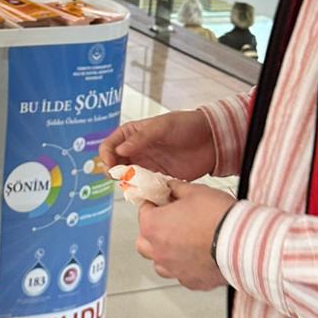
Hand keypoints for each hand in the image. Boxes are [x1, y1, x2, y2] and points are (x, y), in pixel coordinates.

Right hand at [100, 109, 215, 180]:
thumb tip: (120, 150)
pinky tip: (144, 190)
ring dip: (126, 182)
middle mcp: (136, 150)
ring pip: (127, 177)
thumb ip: (141, 138)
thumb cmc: (187, 126)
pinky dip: (141, 190)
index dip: (106, 155)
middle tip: (118, 177)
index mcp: (132, 134)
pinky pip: (143, 187)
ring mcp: (146, 165)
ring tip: (132, 184)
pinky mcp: (157, 179)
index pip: (110, 145)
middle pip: (114, 164)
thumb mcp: (162, 126)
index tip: (110, 163)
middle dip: (112, 172)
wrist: (211, 140)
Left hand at [136, 184, 235, 289]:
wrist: (242, 241)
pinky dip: (185, 266)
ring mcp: (174, 269)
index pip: (143, 212)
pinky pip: (180, 274)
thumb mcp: (196, 192)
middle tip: (168, 221)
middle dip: (152, 231)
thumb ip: (178, 189)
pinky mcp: (191, 281)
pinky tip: (197, 256)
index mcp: (154, 226)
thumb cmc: (218, 217)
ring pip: (159, 262)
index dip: (153, 204)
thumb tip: (173, 187)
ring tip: (182, 242)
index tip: (161, 202)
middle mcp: (159, 251)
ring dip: (165, 252)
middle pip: (144, 241)